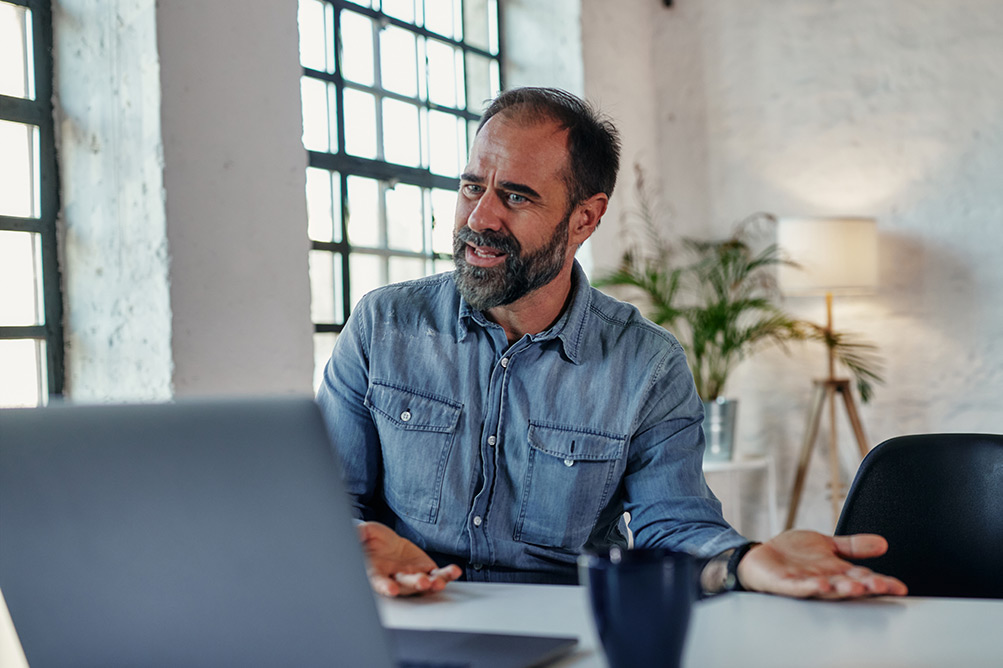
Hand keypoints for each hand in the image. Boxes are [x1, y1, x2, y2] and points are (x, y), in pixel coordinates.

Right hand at [357, 521, 461, 596]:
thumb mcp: (363, 533)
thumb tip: (356, 533)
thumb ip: (359, 534)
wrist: (386, 544)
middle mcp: (394, 579)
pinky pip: (438, 575)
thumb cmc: (370, 541)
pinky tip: (454, 571)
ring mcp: (412, 576)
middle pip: (405, 585)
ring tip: (439, 582)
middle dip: (414, 584)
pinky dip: (447, 575)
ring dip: (432, 584)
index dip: (384, 587)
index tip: (390, 589)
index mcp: (375, 573)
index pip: (379, 583)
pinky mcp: (426, 570)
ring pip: (423, 584)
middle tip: (422, 582)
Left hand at [737, 530, 907, 598]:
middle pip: (849, 586)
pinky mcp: (785, 583)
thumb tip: (883, 543)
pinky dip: (810, 586)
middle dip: (866, 587)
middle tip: (881, 586)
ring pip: (828, 589)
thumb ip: (853, 546)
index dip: (882, 582)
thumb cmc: (793, 554)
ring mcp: (805, 582)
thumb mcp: (827, 544)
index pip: (864, 578)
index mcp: (837, 571)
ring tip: (856, 587)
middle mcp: (825, 579)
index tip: (900, 587)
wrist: (760, 556)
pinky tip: (821, 584)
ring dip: (842, 589)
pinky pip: (799, 587)